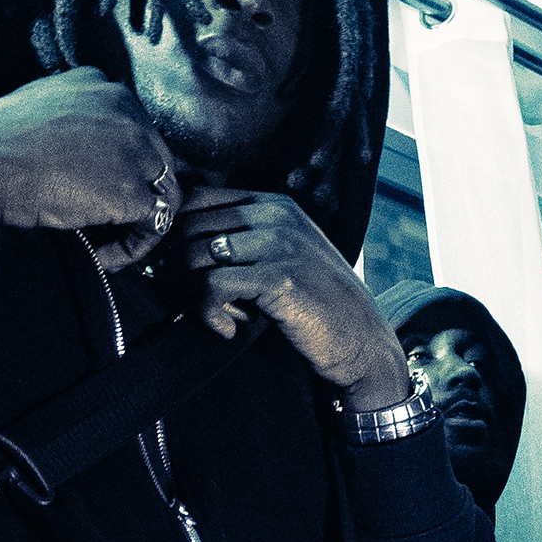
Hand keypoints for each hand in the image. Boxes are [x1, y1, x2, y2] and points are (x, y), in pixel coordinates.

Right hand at [0, 68, 182, 268]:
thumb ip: (72, 123)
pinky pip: (154, 225)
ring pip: (161, 192)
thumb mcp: (38, 110)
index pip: (132, 129)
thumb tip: (84, 155)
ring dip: (136, 224)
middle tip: (109, 223)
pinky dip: (133, 248)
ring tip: (106, 244)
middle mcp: (124, 108)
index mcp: (97, 83)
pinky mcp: (132, 190)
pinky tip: (104, 255)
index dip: (121, 166)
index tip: (100, 189)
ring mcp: (133, 149)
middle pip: (154, 160)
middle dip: (135, 195)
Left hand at [174, 189, 408, 403]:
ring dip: (193, 293)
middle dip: (181, 269)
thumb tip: (182, 243)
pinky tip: (229, 329)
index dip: (178, 237)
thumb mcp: (286, 256)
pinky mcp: (278, 277)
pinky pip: (211, 286)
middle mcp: (275, 215)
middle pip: (188, 227)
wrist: (363, 342)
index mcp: (274, 204)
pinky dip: (209, 314)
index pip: (198, 199)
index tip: (188, 274)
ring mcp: (278, 243)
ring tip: (220, 315)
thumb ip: (247, 240)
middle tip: (201, 302)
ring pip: (194, 254)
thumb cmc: (320, 306)